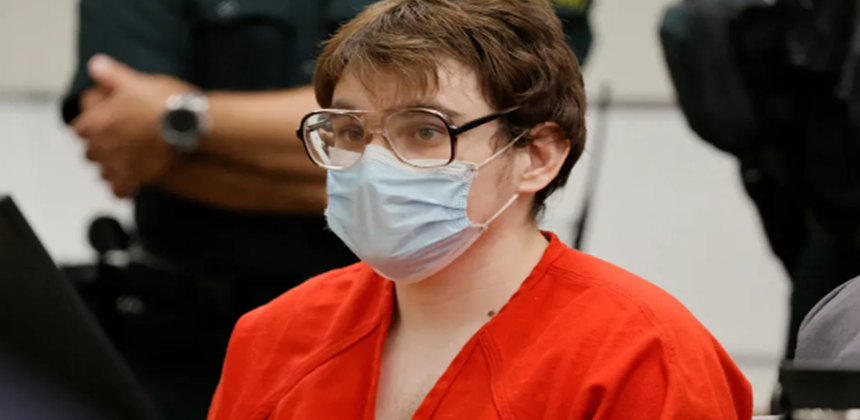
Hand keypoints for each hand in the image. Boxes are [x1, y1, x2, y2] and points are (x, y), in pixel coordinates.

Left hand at [72, 54, 195, 197]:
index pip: (80, 128)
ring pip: (103, 172)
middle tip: (119, 142)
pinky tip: (134, 182)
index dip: (92, 126)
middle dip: (101, 148)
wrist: (189, 126)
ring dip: (112, 167)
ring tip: (128, 162)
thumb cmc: (163, 102)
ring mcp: (116, 165)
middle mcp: (101, 146)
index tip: (104, 123)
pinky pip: (120, 190)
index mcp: (96, 121)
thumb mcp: (137, 80)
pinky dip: (124, 187)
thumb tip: (95, 65)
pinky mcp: (133, 179)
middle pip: (90, 153)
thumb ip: (112, 74)